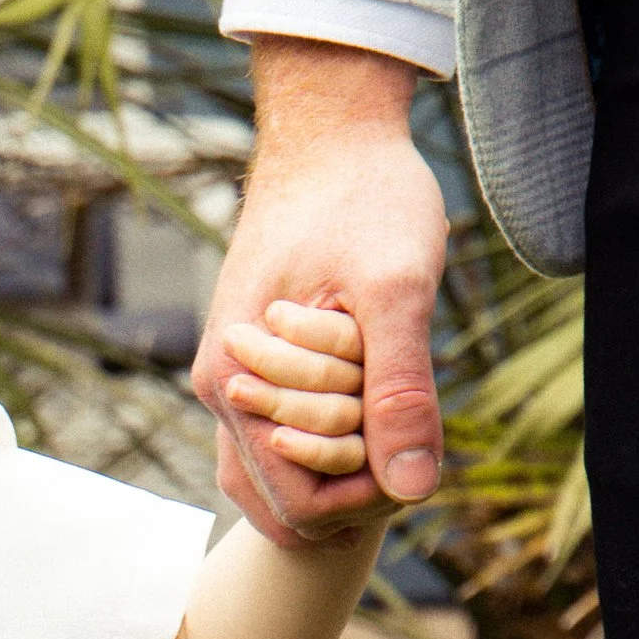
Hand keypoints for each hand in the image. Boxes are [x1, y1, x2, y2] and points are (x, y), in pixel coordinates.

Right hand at [194, 39, 447, 543]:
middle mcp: (222, 392)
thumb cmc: (365, 197)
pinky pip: (286, 436)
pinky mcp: (254, 365)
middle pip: (288, 502)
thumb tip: (414, 488)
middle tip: (411, 417)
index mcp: (236, 385)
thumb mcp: (398, 289)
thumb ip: (400, 390)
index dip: (369, 494)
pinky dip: (335, 435)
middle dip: (359, 479)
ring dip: (346, 460)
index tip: (416, 438)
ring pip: (284, 475)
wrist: (329, 132)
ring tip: (393, 408)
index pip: (299, 506)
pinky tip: (373, 395)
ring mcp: (233, 380)